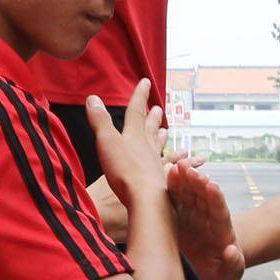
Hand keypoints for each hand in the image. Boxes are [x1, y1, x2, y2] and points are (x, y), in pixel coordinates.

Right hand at [85, 81, 166, 208]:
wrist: (145, 197)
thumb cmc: (124, 170)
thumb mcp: (106, 142)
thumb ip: (100, 121)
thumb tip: (92, 97)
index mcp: (133, 136)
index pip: (135, 111)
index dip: (139, 96)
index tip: (145, 82)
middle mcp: (147, 148)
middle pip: (150, 128)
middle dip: (152, 117)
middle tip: (158, 108)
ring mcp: (155, 164)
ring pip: (160, 147)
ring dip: (162, 138)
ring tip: (167, 132)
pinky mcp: (161, 181)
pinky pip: (171, 167)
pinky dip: (178, 162)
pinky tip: (187, 162)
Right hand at [165, 158, 244, 279]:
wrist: (216, 264)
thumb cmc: (224, 270)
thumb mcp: (230, 273)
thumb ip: (233, 263)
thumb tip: (231, 252)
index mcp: (222, 232)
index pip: (220, 213)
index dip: (216, 200)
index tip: (212, 186)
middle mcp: (209, 219)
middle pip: (204, 198)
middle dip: (198, 183)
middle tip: (190, 169)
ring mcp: (195, 214)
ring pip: (191, 194)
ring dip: (185, 179)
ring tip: (178, 165)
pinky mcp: (182, 215)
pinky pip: (177, 198)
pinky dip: (173, 186)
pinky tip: (168, 172)